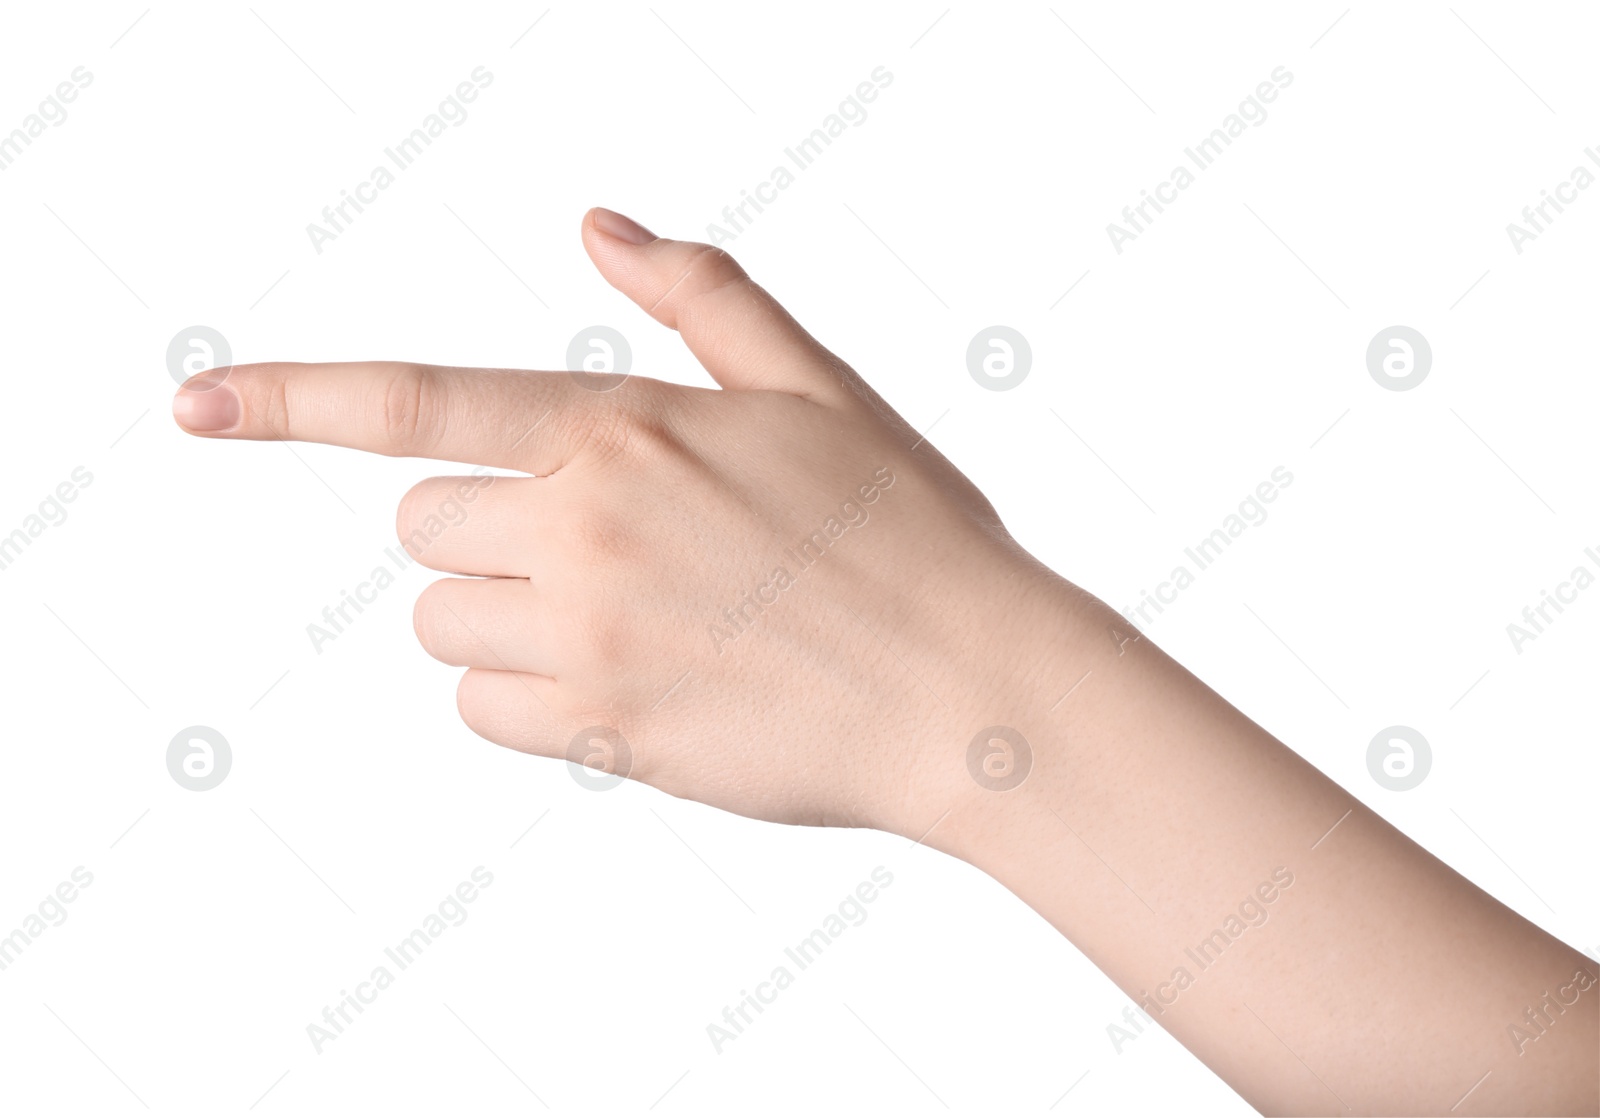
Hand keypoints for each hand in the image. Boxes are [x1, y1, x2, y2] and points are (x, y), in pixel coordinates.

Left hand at [172, 207, 1082, 835]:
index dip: (292, 398)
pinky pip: (484, 710)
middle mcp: (585, 528)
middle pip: (424, 529)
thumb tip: (597, 226)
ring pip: (446, 623)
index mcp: (625, 428)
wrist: (972, 686)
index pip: (421, 401)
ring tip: (636, 620)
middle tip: (604, 548)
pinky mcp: (600, 732)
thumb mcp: (815, 387)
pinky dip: (530, 698)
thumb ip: (699, 298)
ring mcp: (586, 637)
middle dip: (489, 534)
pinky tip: (633, 682)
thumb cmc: (907, 534)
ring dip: (508, 616)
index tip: (195, 405)